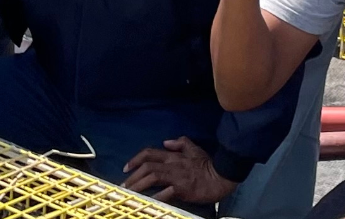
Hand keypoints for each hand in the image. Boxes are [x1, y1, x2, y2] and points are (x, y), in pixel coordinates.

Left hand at [121, 137, 237, 204]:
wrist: (221, 177)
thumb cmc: (208, 164)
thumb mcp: (195, 149)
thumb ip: (180, 144)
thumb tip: (166, 142)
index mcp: (173, 156)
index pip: (149, 153)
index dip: (135, 159)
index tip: (125, 168)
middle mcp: (172, 165)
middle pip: (147, 167)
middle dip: (132, 176)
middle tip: (123, 187)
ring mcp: (176, 177)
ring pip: (152, 177)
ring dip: (138, 186)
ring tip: (129, 194)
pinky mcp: (182, 189)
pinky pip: (165, 192)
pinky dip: (154, 197)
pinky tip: (147, 202)